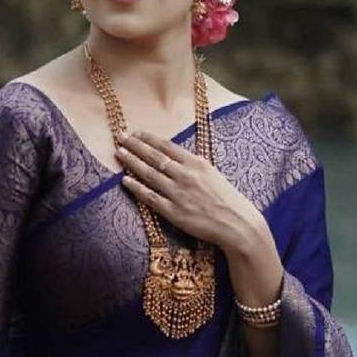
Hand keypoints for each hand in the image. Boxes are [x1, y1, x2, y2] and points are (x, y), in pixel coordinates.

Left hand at [114, 129, 260, 250]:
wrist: (237, 223)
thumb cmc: (227, 200)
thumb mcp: (213, 174)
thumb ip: (193, 166)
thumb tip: (175, 159)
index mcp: (196, 163)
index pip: (167, 146)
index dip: (148, 139)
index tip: (136, 133)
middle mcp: (185, 175)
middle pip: (154, 157)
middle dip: (135, 145)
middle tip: (120, 137)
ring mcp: (178, 193)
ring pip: (149, 174)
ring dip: (132, 162)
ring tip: (119, 153)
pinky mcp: (173, 212)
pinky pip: (150, 197)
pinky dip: (136, 187)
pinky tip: (124, 180)